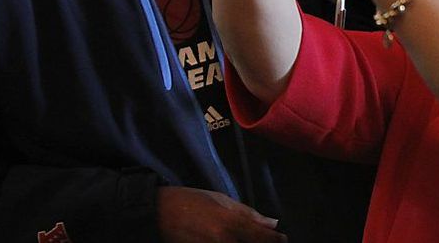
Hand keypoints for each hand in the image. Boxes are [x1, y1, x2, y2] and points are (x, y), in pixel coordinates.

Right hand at [157, 186, 286, 242]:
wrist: (157, 213)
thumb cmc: (190, 202)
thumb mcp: (222, 200)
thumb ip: (249, 214)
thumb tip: (272, 223)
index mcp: (232, 223)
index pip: (265, 239)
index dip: (277, 241)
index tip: (281, 240)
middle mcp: (225, 241)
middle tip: (263, 239)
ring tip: (240, 237)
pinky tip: (230, 241)